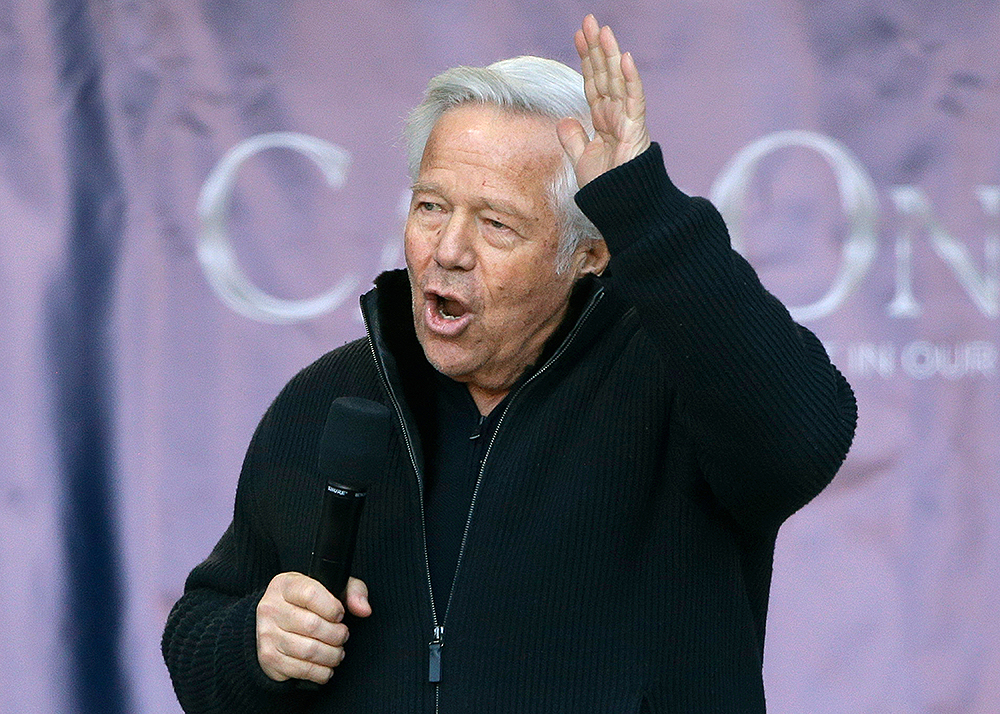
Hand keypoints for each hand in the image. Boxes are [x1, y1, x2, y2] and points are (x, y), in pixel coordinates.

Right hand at [256, 573, 370, 683]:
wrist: (276, 622)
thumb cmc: (309, 602)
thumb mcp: (331, 587)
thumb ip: (353, 591)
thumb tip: (364, 609)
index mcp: (285, 585)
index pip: (310, 594)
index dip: (332, 608)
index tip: (340, 614)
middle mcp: (271, 608)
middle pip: (312, 625)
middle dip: (337, 635)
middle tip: (343, 636)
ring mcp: (267, 634)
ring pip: (309, 651)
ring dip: (332, 655)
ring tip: (338, 651)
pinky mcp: (269, 658)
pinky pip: (301, 670)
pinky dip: (321, 672)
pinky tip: (327, 665)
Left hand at [557, 14, 650, 187]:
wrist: (620, 205)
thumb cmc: (606, 187)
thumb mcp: (582, 160)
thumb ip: (574, 139)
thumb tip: (565, 120)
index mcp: (602, 119)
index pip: (592, 82)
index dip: (585, 59)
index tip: (577, 36)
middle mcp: (615, 114)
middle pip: (604, 74)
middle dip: (596, 48)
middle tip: (588, 21)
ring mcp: (627, 119)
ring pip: (617, 80)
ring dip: (610, 55)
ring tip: (602, 30)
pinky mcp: (636, 128)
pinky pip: (633, 99)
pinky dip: (629, 79)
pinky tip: (623, 58)